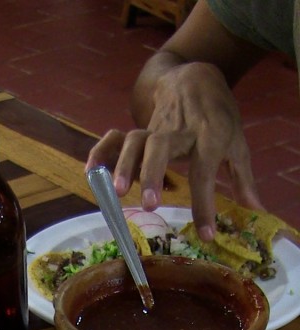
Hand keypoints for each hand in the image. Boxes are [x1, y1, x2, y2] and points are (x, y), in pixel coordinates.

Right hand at [87, 63, 262, 240]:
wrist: (196, 77)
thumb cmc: (218, 117)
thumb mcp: (237, 143)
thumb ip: (243, 178)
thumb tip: (256, 209)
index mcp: (208, 136)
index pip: (206, 172)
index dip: (206, 204)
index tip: (206, 234)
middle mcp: (179, 131)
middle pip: (162, 147)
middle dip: (154, 174)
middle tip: (149, 204)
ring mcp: (155, 128)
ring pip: (135, 141)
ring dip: (124, 165)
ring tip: (118, 193)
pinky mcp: (137, 128)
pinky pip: (115, 137)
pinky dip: (100, 152)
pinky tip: (91, 172)